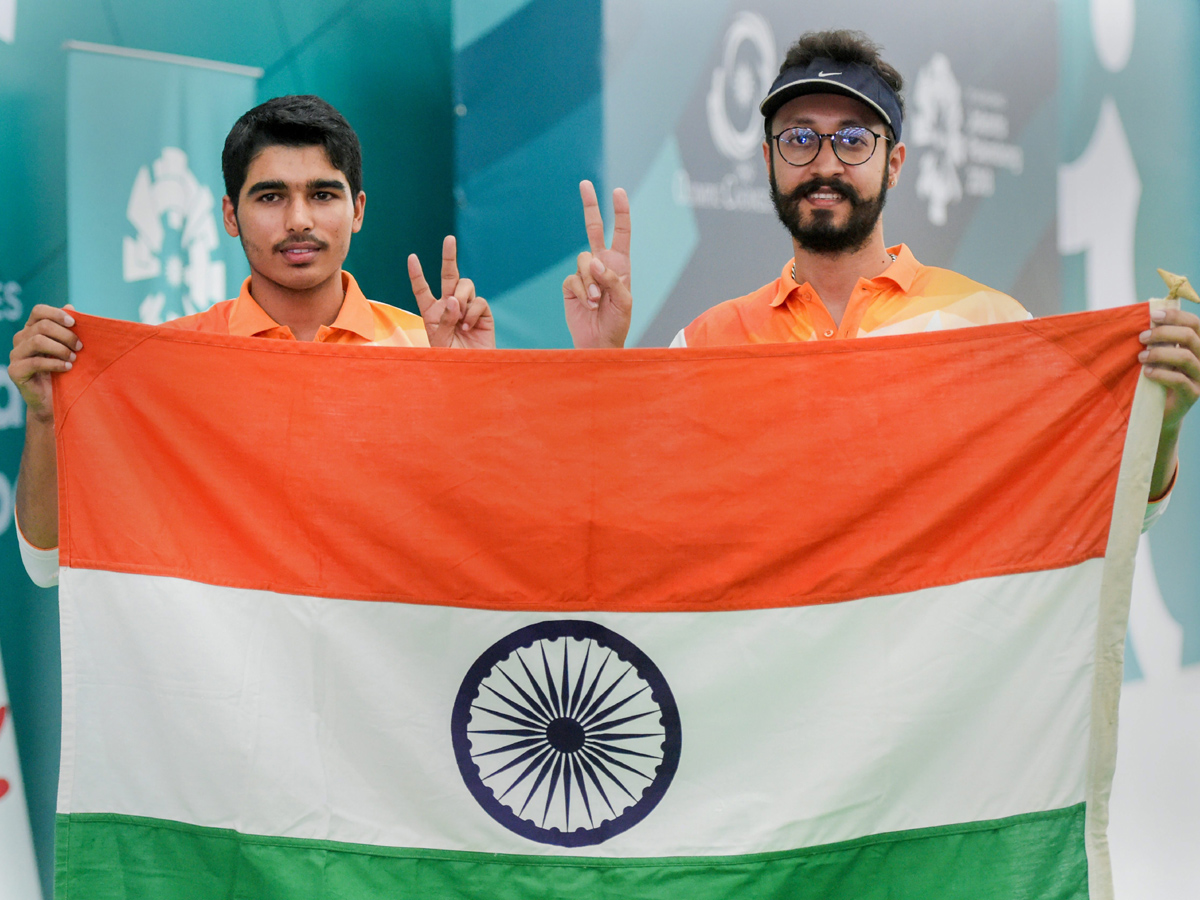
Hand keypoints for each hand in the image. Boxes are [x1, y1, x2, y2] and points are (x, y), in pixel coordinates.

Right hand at [8, 304, 80, 423]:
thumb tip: (71, 306)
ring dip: (61, 349)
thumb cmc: (64, 370)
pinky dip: (55, 363)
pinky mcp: (15, 370)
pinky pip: (35, 362)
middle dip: (66, 335)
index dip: (56, 314)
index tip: (75, 324)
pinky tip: (68, 368)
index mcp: (32, 329)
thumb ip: (69, 329)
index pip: (38, 311)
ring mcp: (15, 354)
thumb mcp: (69, 348)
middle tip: (80, 347)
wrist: (54, 400)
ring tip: (74, 359)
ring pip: (38, 341)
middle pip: (42, 326)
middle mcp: (21, 339)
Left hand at [408, 235, 495, 348]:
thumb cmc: (450, 357)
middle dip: (449, 256)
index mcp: (431, 312)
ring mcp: (466, 307)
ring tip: (460, 319)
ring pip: (464, 285)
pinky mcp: (483, 312)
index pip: (422, 289)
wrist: (470, 369)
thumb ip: (444, 319)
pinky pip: (478, 300)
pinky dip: (472, 312)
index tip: (412, 258)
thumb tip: (454, 298)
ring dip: (461, 297)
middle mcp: (448, 305)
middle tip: (449, 238)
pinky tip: (468, 326)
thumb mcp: (439, 341)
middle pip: (448, 275)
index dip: (417, 274)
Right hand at [563, 180, 631, 347]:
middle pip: (593, 229)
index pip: (620, 232)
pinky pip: (572, 278)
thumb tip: (594, 261)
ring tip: (596, 300)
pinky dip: (581, 290)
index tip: (618, 192)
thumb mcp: (625, 301)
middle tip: (584, 184)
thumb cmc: (618, 322)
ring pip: (583, 260)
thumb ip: (612, 279)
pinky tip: (587, 304)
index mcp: (620, 263)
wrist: (599, 342)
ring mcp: (584, 274)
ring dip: (590, 281)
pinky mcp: (570, 285)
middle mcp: (601, 263)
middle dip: (590, 206)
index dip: (620, 212)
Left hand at [1139, 305, 1199, 496]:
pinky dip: (1160, 373)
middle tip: (1142, 337)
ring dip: (1159, 352)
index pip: (1195, 324)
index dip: (1176, 316)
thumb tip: (1147, 316)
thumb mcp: (1158, 356)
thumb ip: (1158, 340)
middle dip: (1163, 333)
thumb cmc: (1154, 378)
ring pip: (1185, 357)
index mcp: (1198, 346)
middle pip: (1190, 337)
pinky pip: (1179, 380)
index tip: (1153, 315)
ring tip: (1141, 356)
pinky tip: (1146, 372)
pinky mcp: (1192, 395)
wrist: (1158, 412)